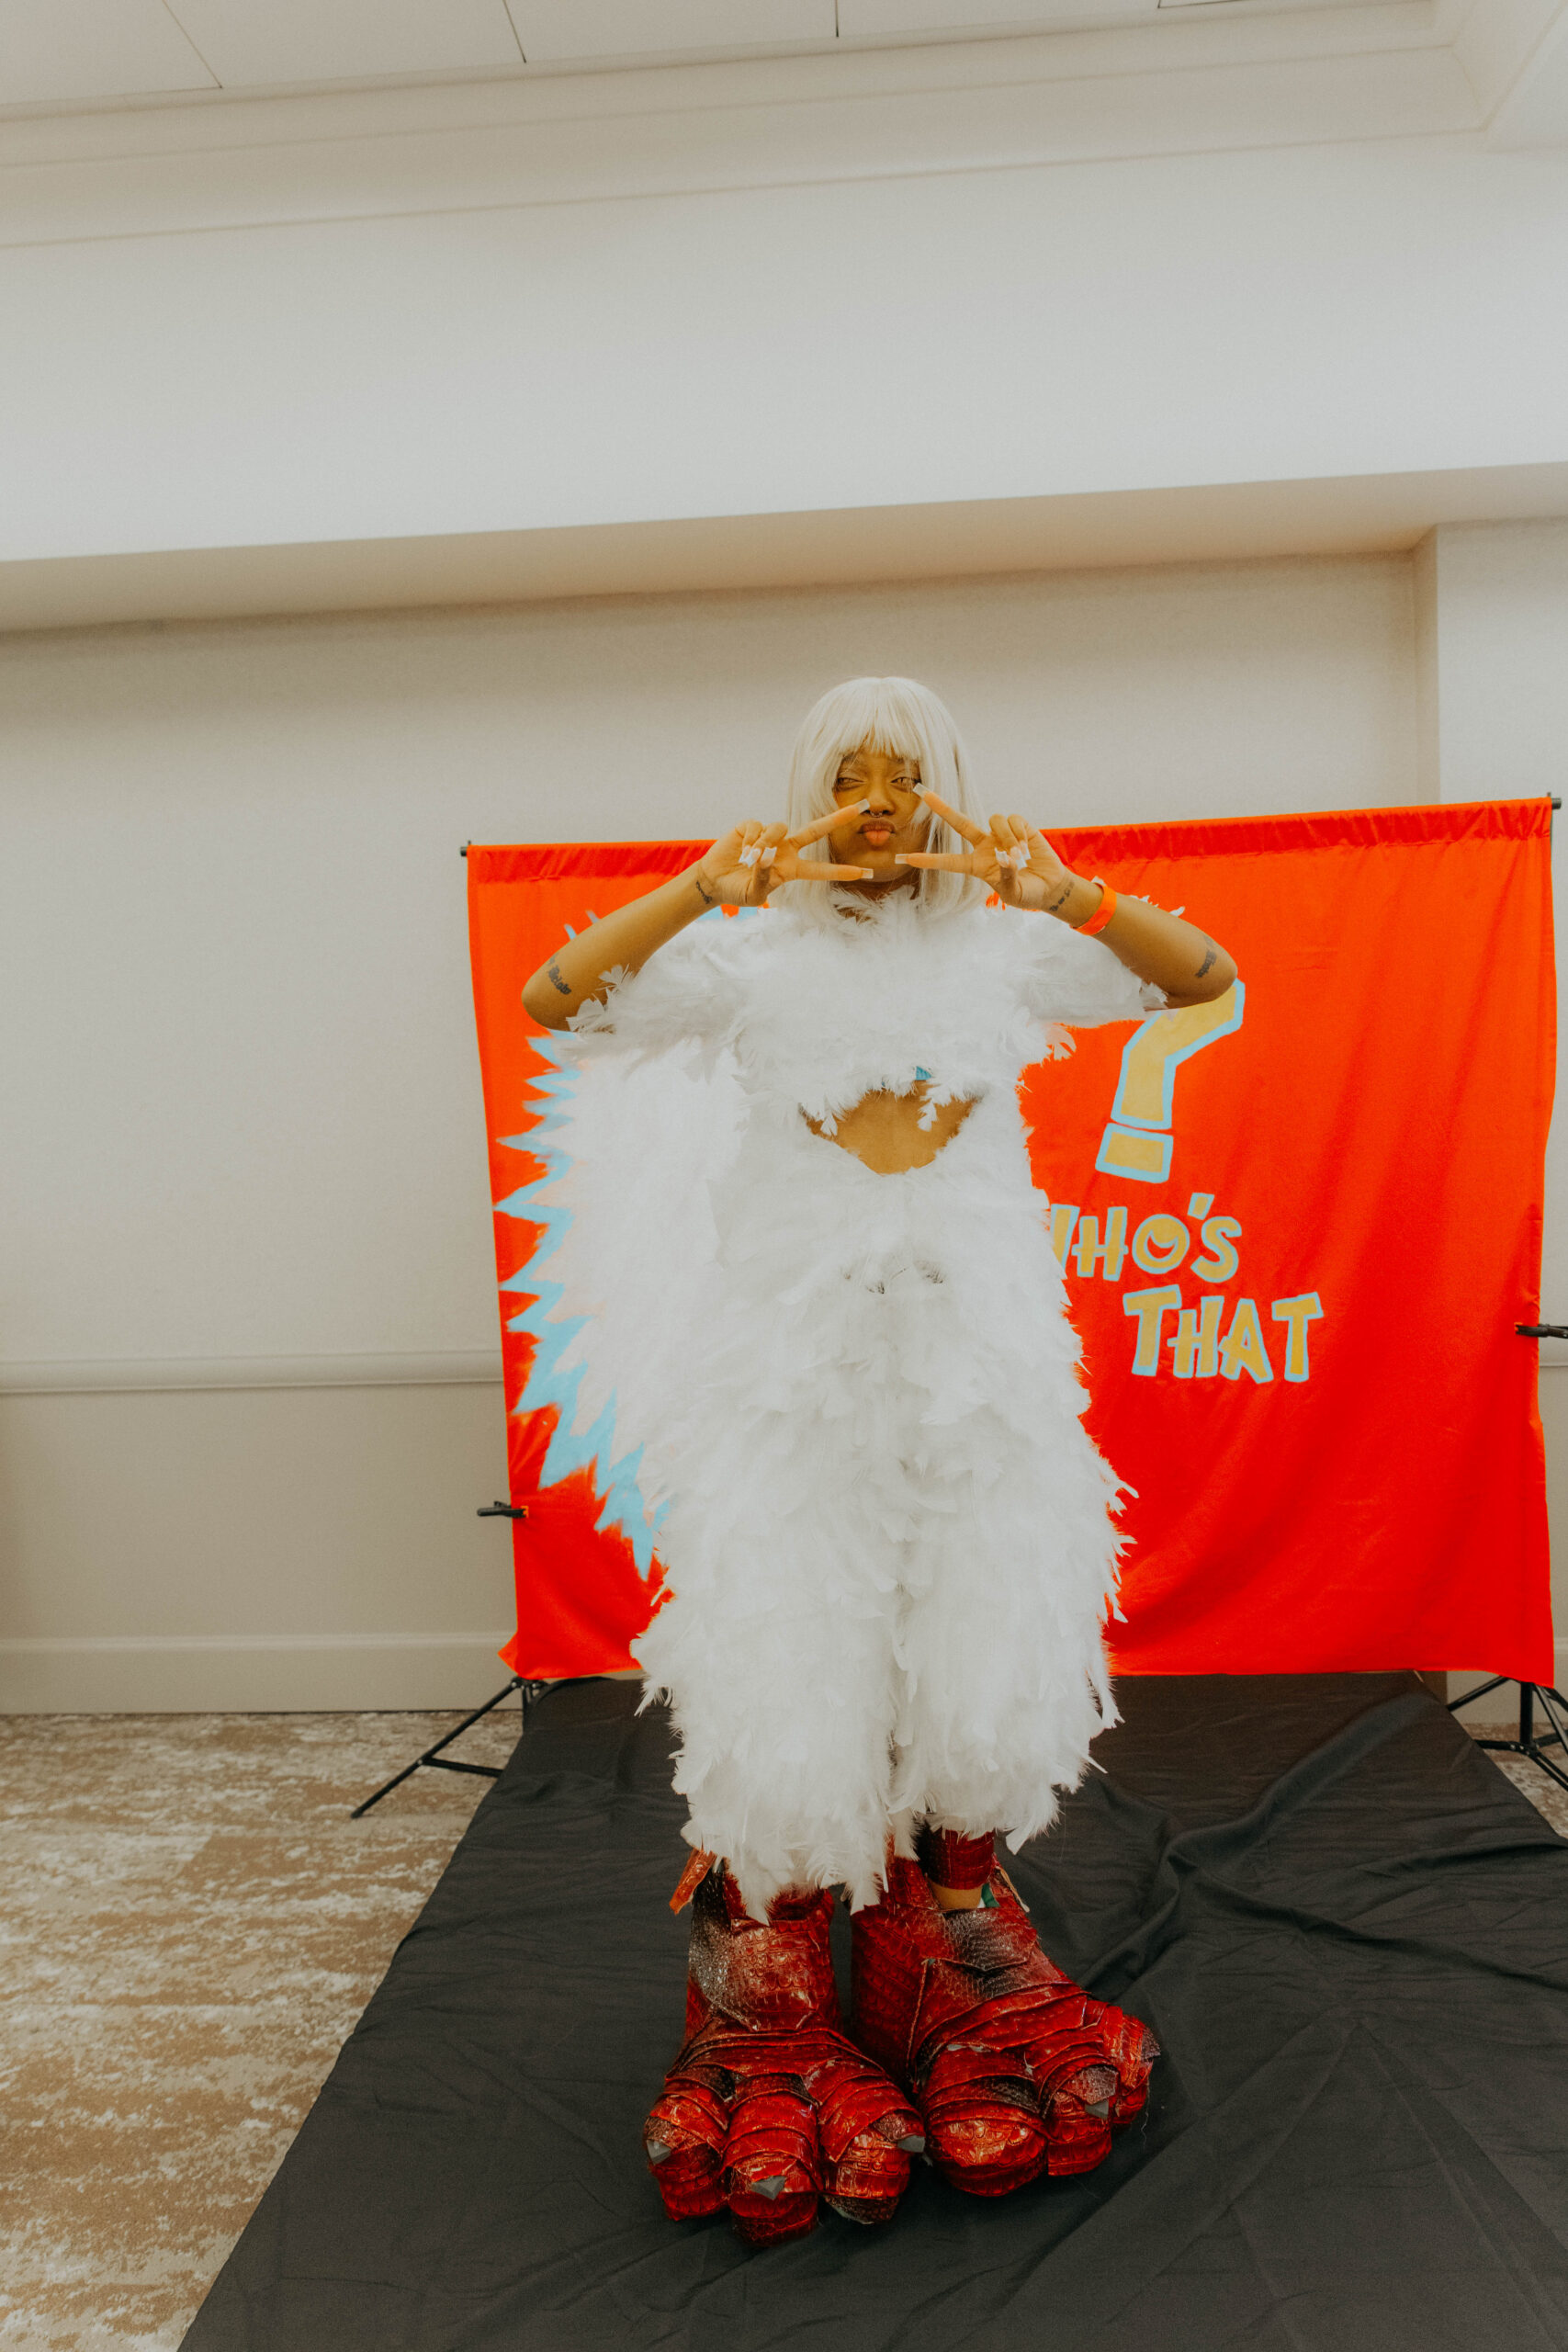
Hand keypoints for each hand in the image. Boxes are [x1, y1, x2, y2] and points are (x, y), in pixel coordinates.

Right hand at [695, 809, 875, 906]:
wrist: (713, 881)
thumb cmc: (737, 890)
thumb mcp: (755, 894)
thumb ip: (764, 876)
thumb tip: (767, 854)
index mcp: (791, 869)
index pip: (820, 870)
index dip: (841, 871)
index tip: (864, 872)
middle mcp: (786, 849)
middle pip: (816, 830)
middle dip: (837, 819)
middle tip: (860, 809)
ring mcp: (770, 836)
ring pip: (780, 828)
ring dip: (765, 844)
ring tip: (750, 860)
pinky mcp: (751, 827)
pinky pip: (758, 826)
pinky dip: (751, 840)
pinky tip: (742, 851)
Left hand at [896, 793, 1093, 918]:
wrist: (1050, 885)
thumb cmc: (1028, 893)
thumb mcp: (1014, 893)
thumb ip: (1006, 878)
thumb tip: (1005, 858)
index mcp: (976, 866)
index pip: (949, 862)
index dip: (928, 860)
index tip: (906, 859)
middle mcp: (984, 845)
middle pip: (959, 822)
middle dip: (941, 807)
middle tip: (922, 793)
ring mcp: (1000, 834)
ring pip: (994, 820)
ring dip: (1009, 838)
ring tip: (1020, 856)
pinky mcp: (1018, 826)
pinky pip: (1013, 820)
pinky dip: (1021, 834)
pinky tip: (1028, 847)